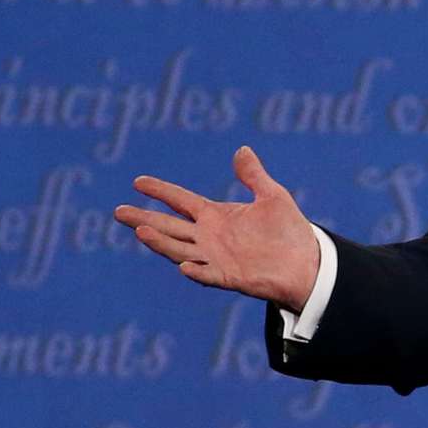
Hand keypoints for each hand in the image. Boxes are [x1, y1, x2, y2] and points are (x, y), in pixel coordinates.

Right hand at [112, 146, 320, 309]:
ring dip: (160, 242)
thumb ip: (254, 176)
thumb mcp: (273, 197)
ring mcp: (216, 258)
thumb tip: (242, 150)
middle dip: (144, 218)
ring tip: (140, 231)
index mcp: (216, 216)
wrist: (308, 262)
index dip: (160, 191)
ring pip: (180, 249)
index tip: (138, 181)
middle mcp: (209, 237)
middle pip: (169, 226)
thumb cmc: (289, 231)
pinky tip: (184, 265)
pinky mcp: (230, 277)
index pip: (180, 201)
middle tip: (119, 211)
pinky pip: (207, 275)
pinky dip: (195, 271)